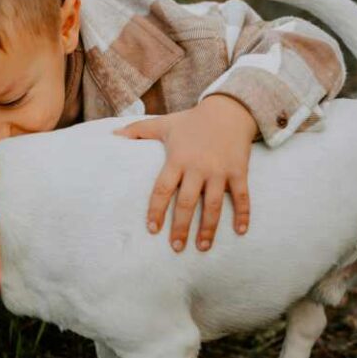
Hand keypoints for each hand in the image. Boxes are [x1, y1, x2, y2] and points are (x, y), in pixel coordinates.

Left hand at [113, 95, 257, 251]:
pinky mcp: (240, 171)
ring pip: (214, 205)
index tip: (152, 229)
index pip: (162, 189)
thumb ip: (138, 131)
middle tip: (176, 247)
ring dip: (209, 228)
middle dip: (181, 227)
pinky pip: (242, 196)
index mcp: (177, 159)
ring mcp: (220, 171)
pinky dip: (243, 214)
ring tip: (202, 248)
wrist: (230, 110)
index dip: (156, 210)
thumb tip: (113, 136)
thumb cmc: (192, 121)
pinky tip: (240, 232)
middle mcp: (198, 167)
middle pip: (187, 203)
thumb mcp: (163, 123)